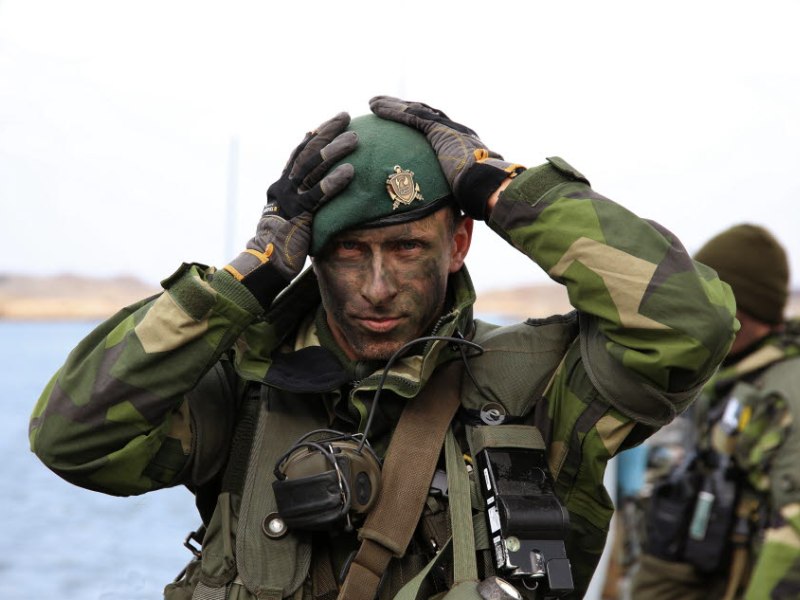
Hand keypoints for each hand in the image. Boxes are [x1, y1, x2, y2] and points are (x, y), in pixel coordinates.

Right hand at [224, 112, 356, 303]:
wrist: (267, 264)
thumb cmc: (283, 245)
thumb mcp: (293, 218)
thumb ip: (304, 203)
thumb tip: (324, 196)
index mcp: (281, 187)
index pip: (298, 155)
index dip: (313, 137)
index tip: (328, 123)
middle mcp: (283, 188)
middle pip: (306, 153)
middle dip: (326, 133)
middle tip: (345, 117)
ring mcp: (289, 200)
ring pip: (312, 169)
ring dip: (334, 151)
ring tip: (354, 138)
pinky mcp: (298, 215)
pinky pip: (318, 195)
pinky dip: (334, 182)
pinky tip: (350, 172)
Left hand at [369, 96, 523, 219]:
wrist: (487, 187)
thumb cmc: (479, 197)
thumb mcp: (464, 194)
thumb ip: (454, 195)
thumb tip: (453, 215)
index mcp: (464, 145)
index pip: (437, 131)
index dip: (420, 126)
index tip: (405, 126)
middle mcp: (457, 132)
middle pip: (425, 115)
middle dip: (404, 110)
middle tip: (384, 108)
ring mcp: (448, 129)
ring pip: (415, 111)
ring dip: (393, 106)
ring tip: (373, 104)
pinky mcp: (439, 130)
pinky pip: (411, 116)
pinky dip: (392, 111)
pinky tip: (374, 107)